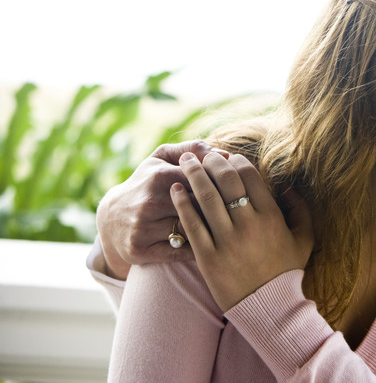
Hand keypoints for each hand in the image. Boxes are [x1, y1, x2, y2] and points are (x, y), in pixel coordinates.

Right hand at [96, 141, 227, 279]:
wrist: (111, 217)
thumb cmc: (148, 181)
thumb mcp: (163, 158)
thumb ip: (193, 148)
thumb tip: (225, 153)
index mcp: (159, 177)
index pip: (204, 179)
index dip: (223, 184)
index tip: (235, 189)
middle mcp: (149, 203)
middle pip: (200, 206)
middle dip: (220, 208)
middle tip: (237, 211)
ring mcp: (143, 228)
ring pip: (192, 231)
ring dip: (211, 230)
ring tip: (226, 227)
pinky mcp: (140, 251)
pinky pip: (179, 252)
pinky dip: (197, 249)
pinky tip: (209, 244)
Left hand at [171, 152, 313, 311]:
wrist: (268, 306)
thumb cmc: (286, 270)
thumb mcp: (304, 238)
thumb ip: (300, 208)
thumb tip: (286, 184)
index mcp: (272, 217)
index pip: (250, 177)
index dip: (237, 161)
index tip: (228, 157)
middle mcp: (249, 226)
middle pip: (226, 182)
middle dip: (212, 162)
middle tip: (202, 153)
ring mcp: (227, 242)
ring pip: (206, 198)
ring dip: (194, 175)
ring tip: (185, 162)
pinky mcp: (208, 257)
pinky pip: (192, 224)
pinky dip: (182, 203)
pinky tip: (175, 190)